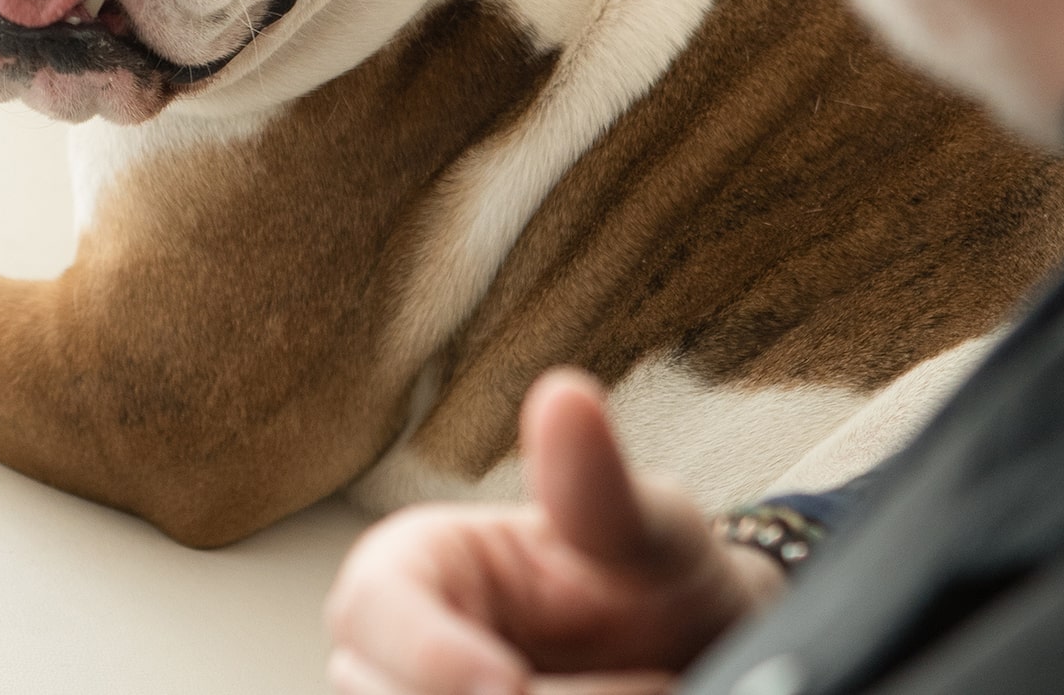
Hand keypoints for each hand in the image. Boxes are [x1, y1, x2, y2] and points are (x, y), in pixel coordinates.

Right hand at [324, 370, 787, 693]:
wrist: (690, 655)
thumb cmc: (656, 582)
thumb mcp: (652, 529)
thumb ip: (602, 487)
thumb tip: (565, 397)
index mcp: (408, 569)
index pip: (374, 612)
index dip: (430, 656)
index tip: (511, 683)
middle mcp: (387, 653)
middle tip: (646, 687)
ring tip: (654, 689)